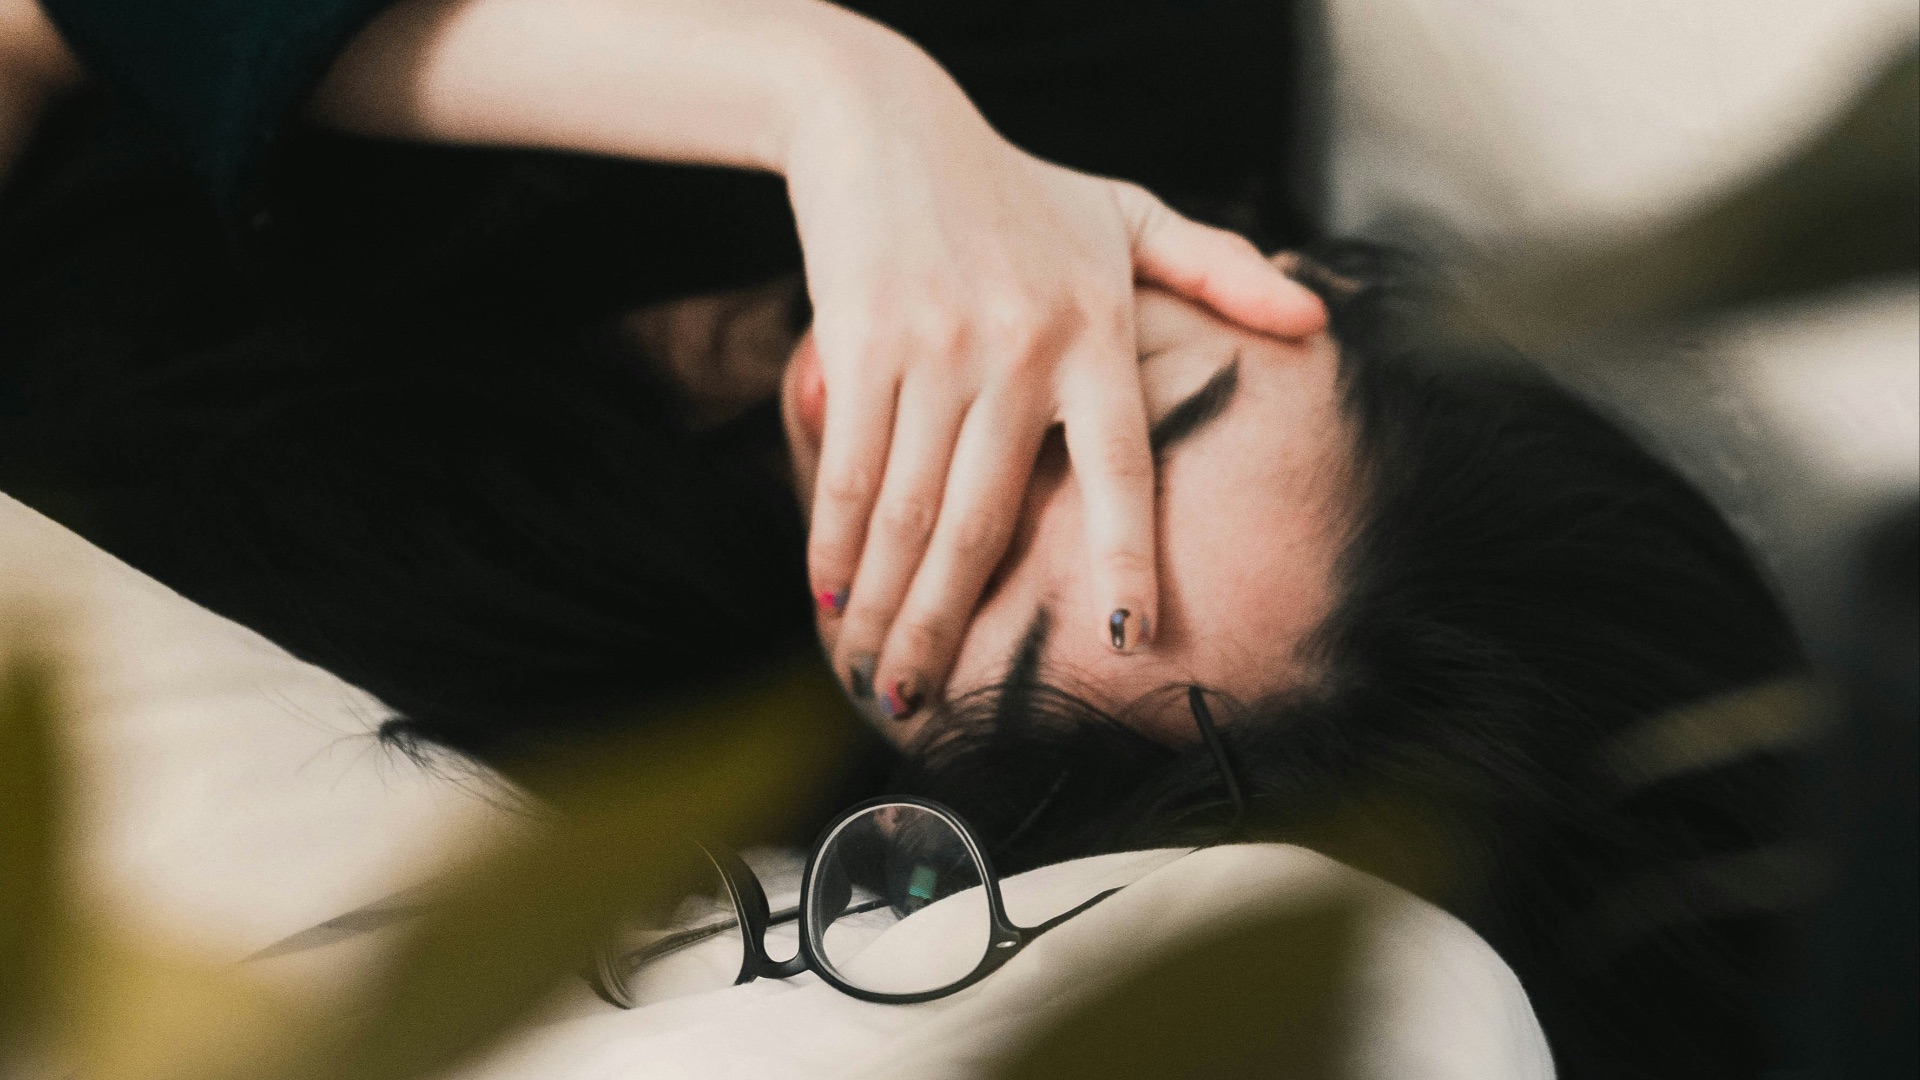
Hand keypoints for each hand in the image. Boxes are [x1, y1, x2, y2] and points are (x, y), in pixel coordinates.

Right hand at [787, 53, 1325, 718]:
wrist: (887, 122)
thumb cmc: (1015, 186)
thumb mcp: (1126, 212)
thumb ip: (1217, 269)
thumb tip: (1314, 325)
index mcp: (1095, 331)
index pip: (1121, 468)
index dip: (1120, 559)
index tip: (1122, 640)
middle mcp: (1021, 347)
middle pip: (985, 519)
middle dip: (946, 628)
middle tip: (921, 708)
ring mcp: (937, 346)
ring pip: (912, 508)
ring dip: (885, 607)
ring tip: (871, 678)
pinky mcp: (862, 339)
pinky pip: (851, 465)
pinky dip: (833, 540)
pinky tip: (827, 596)